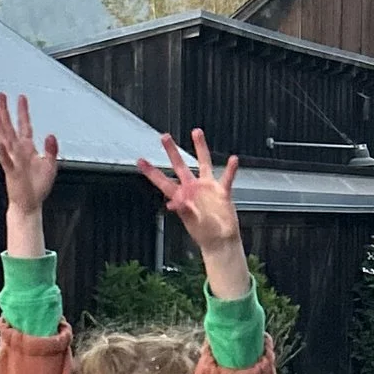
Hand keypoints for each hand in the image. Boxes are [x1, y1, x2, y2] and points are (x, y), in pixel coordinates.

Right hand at [0, 92, 59, 225]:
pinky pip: (7, 160)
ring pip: (4, 138)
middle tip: (0, 95)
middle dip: (5, 111)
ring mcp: (13, 160)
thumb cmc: (38, 186)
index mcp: (27, 148)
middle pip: (10, 127)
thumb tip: (51, 134)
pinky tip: (0, 141)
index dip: (23, 112)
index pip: (24, 126)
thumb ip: (51, 150)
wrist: (29, 204)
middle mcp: (18, 151)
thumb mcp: (50, 165)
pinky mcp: (12, 172)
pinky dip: (4, 151)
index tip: (21, 97)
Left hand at [139, 129, 243, 262]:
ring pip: (203, 163)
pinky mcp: (221, 192)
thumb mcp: (192, 224)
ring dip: (200, 147)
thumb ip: (184, 211)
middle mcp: (192, 189)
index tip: (140, 161)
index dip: (151, 172)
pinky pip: (226, 177)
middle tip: (164, 137)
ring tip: (196, 133)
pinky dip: (230, 169)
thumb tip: (175, 203)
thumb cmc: (205, 235)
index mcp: (181, 198)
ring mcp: (207, 188)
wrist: (221, 241)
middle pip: (180, 166)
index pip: (163, 182)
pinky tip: (233, 160)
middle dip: (172, 151)